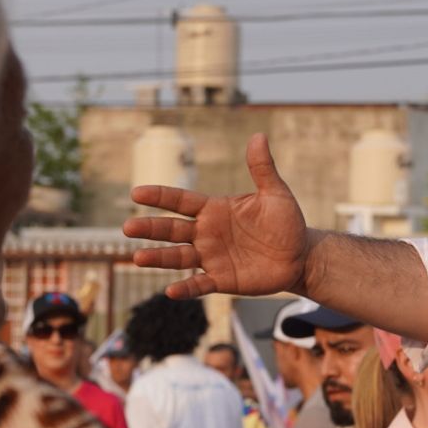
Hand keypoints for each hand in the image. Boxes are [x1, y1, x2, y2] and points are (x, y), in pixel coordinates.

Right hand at [124, 134, 307, 298]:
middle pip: (172, 229)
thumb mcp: (276, 194)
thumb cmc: (285, 222)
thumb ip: (262, 168)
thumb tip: (259, 136)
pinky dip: (186, 288)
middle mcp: (206, 233)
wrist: (300, 255)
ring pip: (178, 257)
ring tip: (137, 257)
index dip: (160, 196)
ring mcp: (212, 257)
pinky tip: (170, 291)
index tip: (136, 193)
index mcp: (214, 210)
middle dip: (150, 228)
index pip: (181, 201)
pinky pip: (199, 284)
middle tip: (128, 227)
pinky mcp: (222, 280)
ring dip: (159, 258)